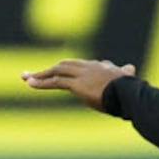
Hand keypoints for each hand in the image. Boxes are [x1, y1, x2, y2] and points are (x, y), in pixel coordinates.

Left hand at [21, 59, 135, 110]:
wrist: (130, 94)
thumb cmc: (132, 91)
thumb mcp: (128, 80)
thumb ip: (126, 73)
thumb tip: (130, 67)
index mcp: (102, 67)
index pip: (82, 66)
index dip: (69, 71)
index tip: (58, 74)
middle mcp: (90, 67)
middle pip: (65, 64)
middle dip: (48, 69)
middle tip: (32, 74)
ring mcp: (82, 74)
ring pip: (57, 70)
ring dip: (40, 74)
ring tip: (26, 78)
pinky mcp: (77, 84)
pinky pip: (55, 81)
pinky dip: (41, 82)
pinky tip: (30, 84)